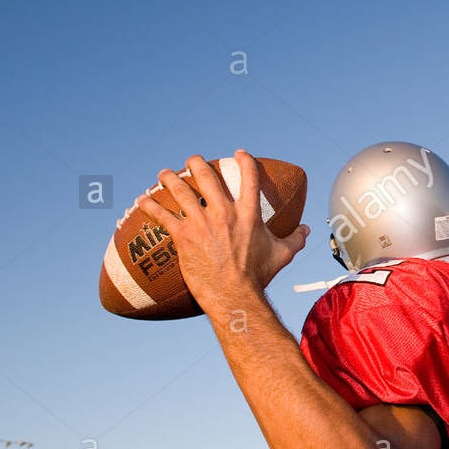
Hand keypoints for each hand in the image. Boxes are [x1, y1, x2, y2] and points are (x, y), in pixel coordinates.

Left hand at [135, 150, 309, 315]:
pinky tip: (142, 200)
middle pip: (206, 176)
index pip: (249, 176)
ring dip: (169, 178)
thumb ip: (295, 239)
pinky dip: (150, 206)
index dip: (244, 160)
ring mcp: (202, 223)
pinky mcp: (183, 237)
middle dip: (196, 163)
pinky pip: (162, 216)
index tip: (239, 153)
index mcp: (249, 213)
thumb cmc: (258, 276)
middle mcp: (224, 212)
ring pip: (180, 191)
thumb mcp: (282, 255)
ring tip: (164, 173)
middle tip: (191, 161)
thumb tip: (306, 230)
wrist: (235, 296)